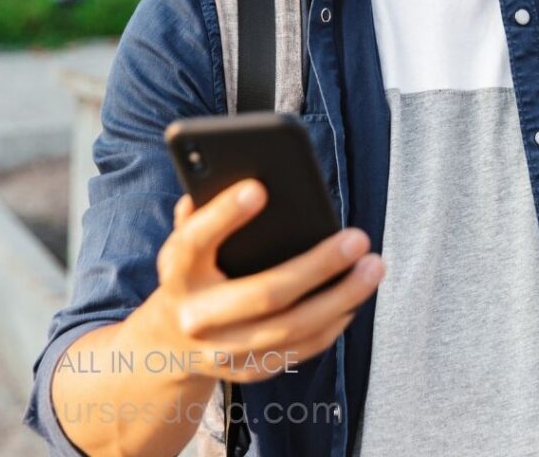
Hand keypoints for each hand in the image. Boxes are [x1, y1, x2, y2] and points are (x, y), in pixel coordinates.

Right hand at [135, 178, 384, 384]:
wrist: (164, 348)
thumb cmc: (191, 273)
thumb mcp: (184, 242)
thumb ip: (202, 210)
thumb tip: (235, 169)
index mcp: (178, 273)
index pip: (195, 241)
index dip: (224, 214)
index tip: (259, 187)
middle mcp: (197, 317)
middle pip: (265, 293)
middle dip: (318, 265)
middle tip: (358, 238)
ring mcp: (223, 351)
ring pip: (293, 327)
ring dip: (342, 297)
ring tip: (374, 267)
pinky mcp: (248, 370)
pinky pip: (299, 350)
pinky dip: (333, 324)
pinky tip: (357, 298)